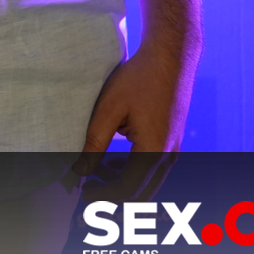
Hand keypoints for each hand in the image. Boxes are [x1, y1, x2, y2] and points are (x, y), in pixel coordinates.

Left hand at [71, 43, 194, 202]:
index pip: (127, 189)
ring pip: (148, 182)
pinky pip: (153, 167)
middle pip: (141, 193)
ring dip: (122, 182)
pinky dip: (133, 170)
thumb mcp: (109, 109)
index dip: (102, 196)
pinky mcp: (172, 140)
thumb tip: (79, 171)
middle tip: (85, 190)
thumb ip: (94, 142)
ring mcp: (175, 149)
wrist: (171, 56)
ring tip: (94, 171)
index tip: (81, 194)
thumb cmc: (138, 78)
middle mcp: (169, 155)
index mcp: (154, 151)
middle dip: (113, 196)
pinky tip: (112, 159)